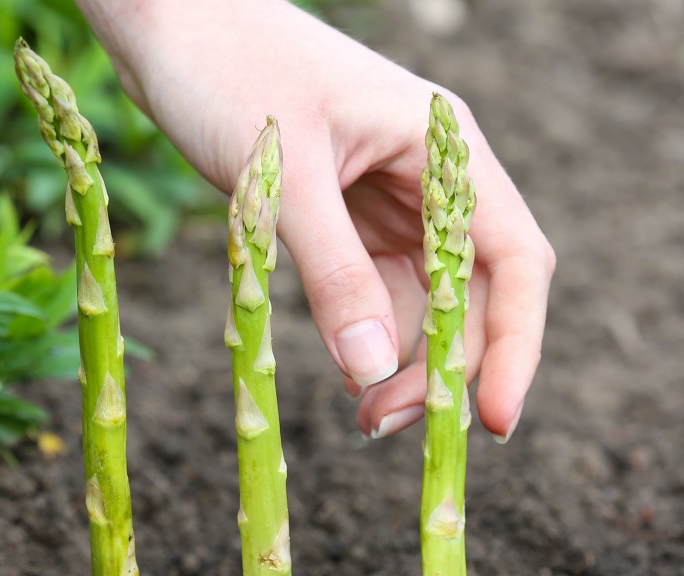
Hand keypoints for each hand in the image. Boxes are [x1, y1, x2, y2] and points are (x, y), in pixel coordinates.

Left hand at [76, 0, 553, 440]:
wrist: (168, 25)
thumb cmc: (227, 71)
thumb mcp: (284, 180)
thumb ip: (334, 275)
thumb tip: (377, 371)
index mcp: (444, 149)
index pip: (513, 260)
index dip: (514, 345)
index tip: (491, 421)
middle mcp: (431, 177)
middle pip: (473, 293)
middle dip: (445, 367)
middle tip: (388, 426)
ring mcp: (391, 197)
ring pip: (426, 301)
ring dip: (404, 362)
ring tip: (364, 417)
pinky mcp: (346, 216)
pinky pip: (377, 291)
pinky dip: (368, 336)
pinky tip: (348, 374)